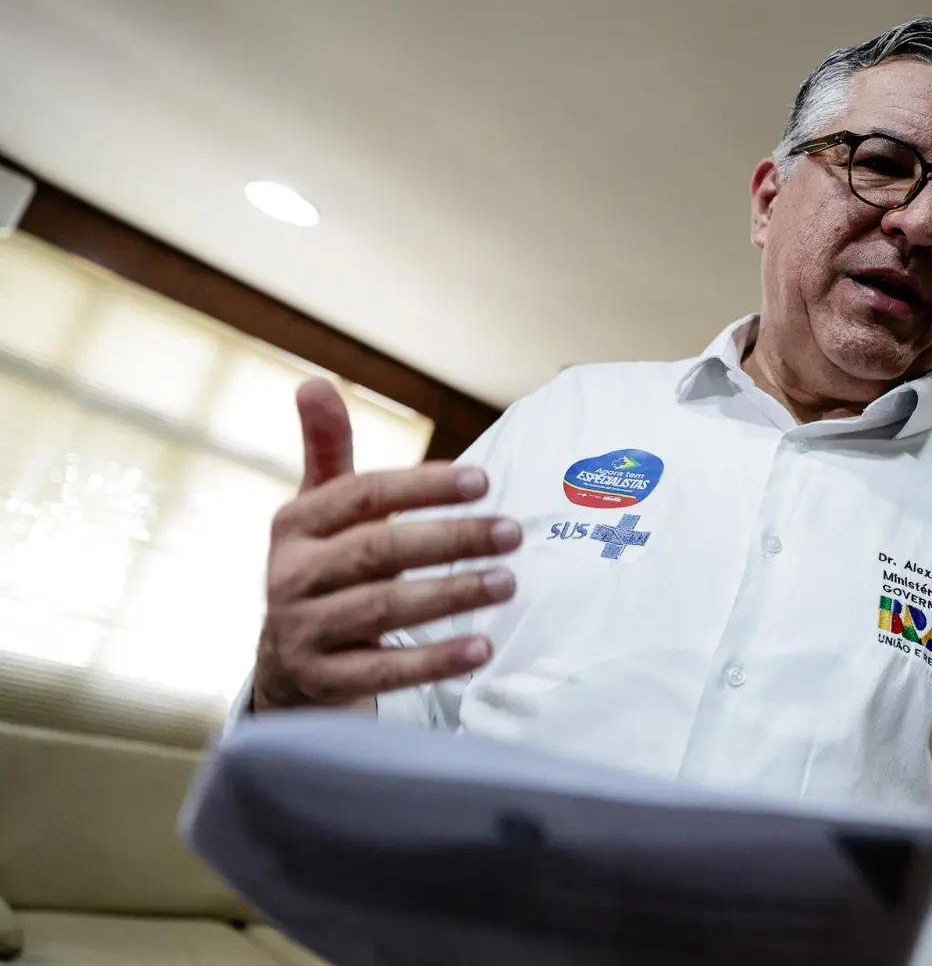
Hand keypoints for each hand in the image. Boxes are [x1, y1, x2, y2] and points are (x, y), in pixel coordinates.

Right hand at [251, 379, 521, 711]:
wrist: (286, 668)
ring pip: (383, 608)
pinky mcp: (322, 683)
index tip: (482, 479)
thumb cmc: (322, 571)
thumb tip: (314, 382)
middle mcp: (292, 575)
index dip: (422, 486)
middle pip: (378, 549)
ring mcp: (304, 631)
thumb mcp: (318, 512)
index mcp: (297, 525)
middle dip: (450, 538)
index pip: (362, 495)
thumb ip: (327, 451)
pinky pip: (382, 672)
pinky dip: (433, 660)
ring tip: (508, 582)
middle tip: (512, 533)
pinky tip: (481, 647)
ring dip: (450, 593)